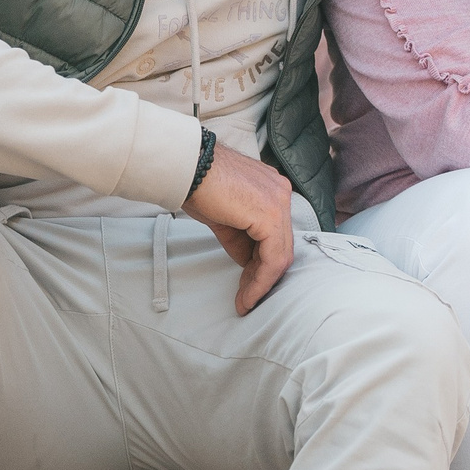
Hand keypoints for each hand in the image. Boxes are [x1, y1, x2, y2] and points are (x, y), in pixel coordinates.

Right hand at [185, 146, 296, 314]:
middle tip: (246, 298)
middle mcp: (282, 193)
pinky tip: (247, 294)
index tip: (247, 285)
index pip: (276, 235)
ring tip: (245, 301)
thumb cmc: (199, 185)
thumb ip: (242, 238)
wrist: (188, 168)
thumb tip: (249, 262)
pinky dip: (260, 280)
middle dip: (263, 276)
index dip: (262, 264)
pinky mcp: (271, 215)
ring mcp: (279, 202)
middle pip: (280, 245)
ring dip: (261, 283)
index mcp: (273, 190)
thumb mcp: (225, 218)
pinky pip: (273, 258)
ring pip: (280, 255)